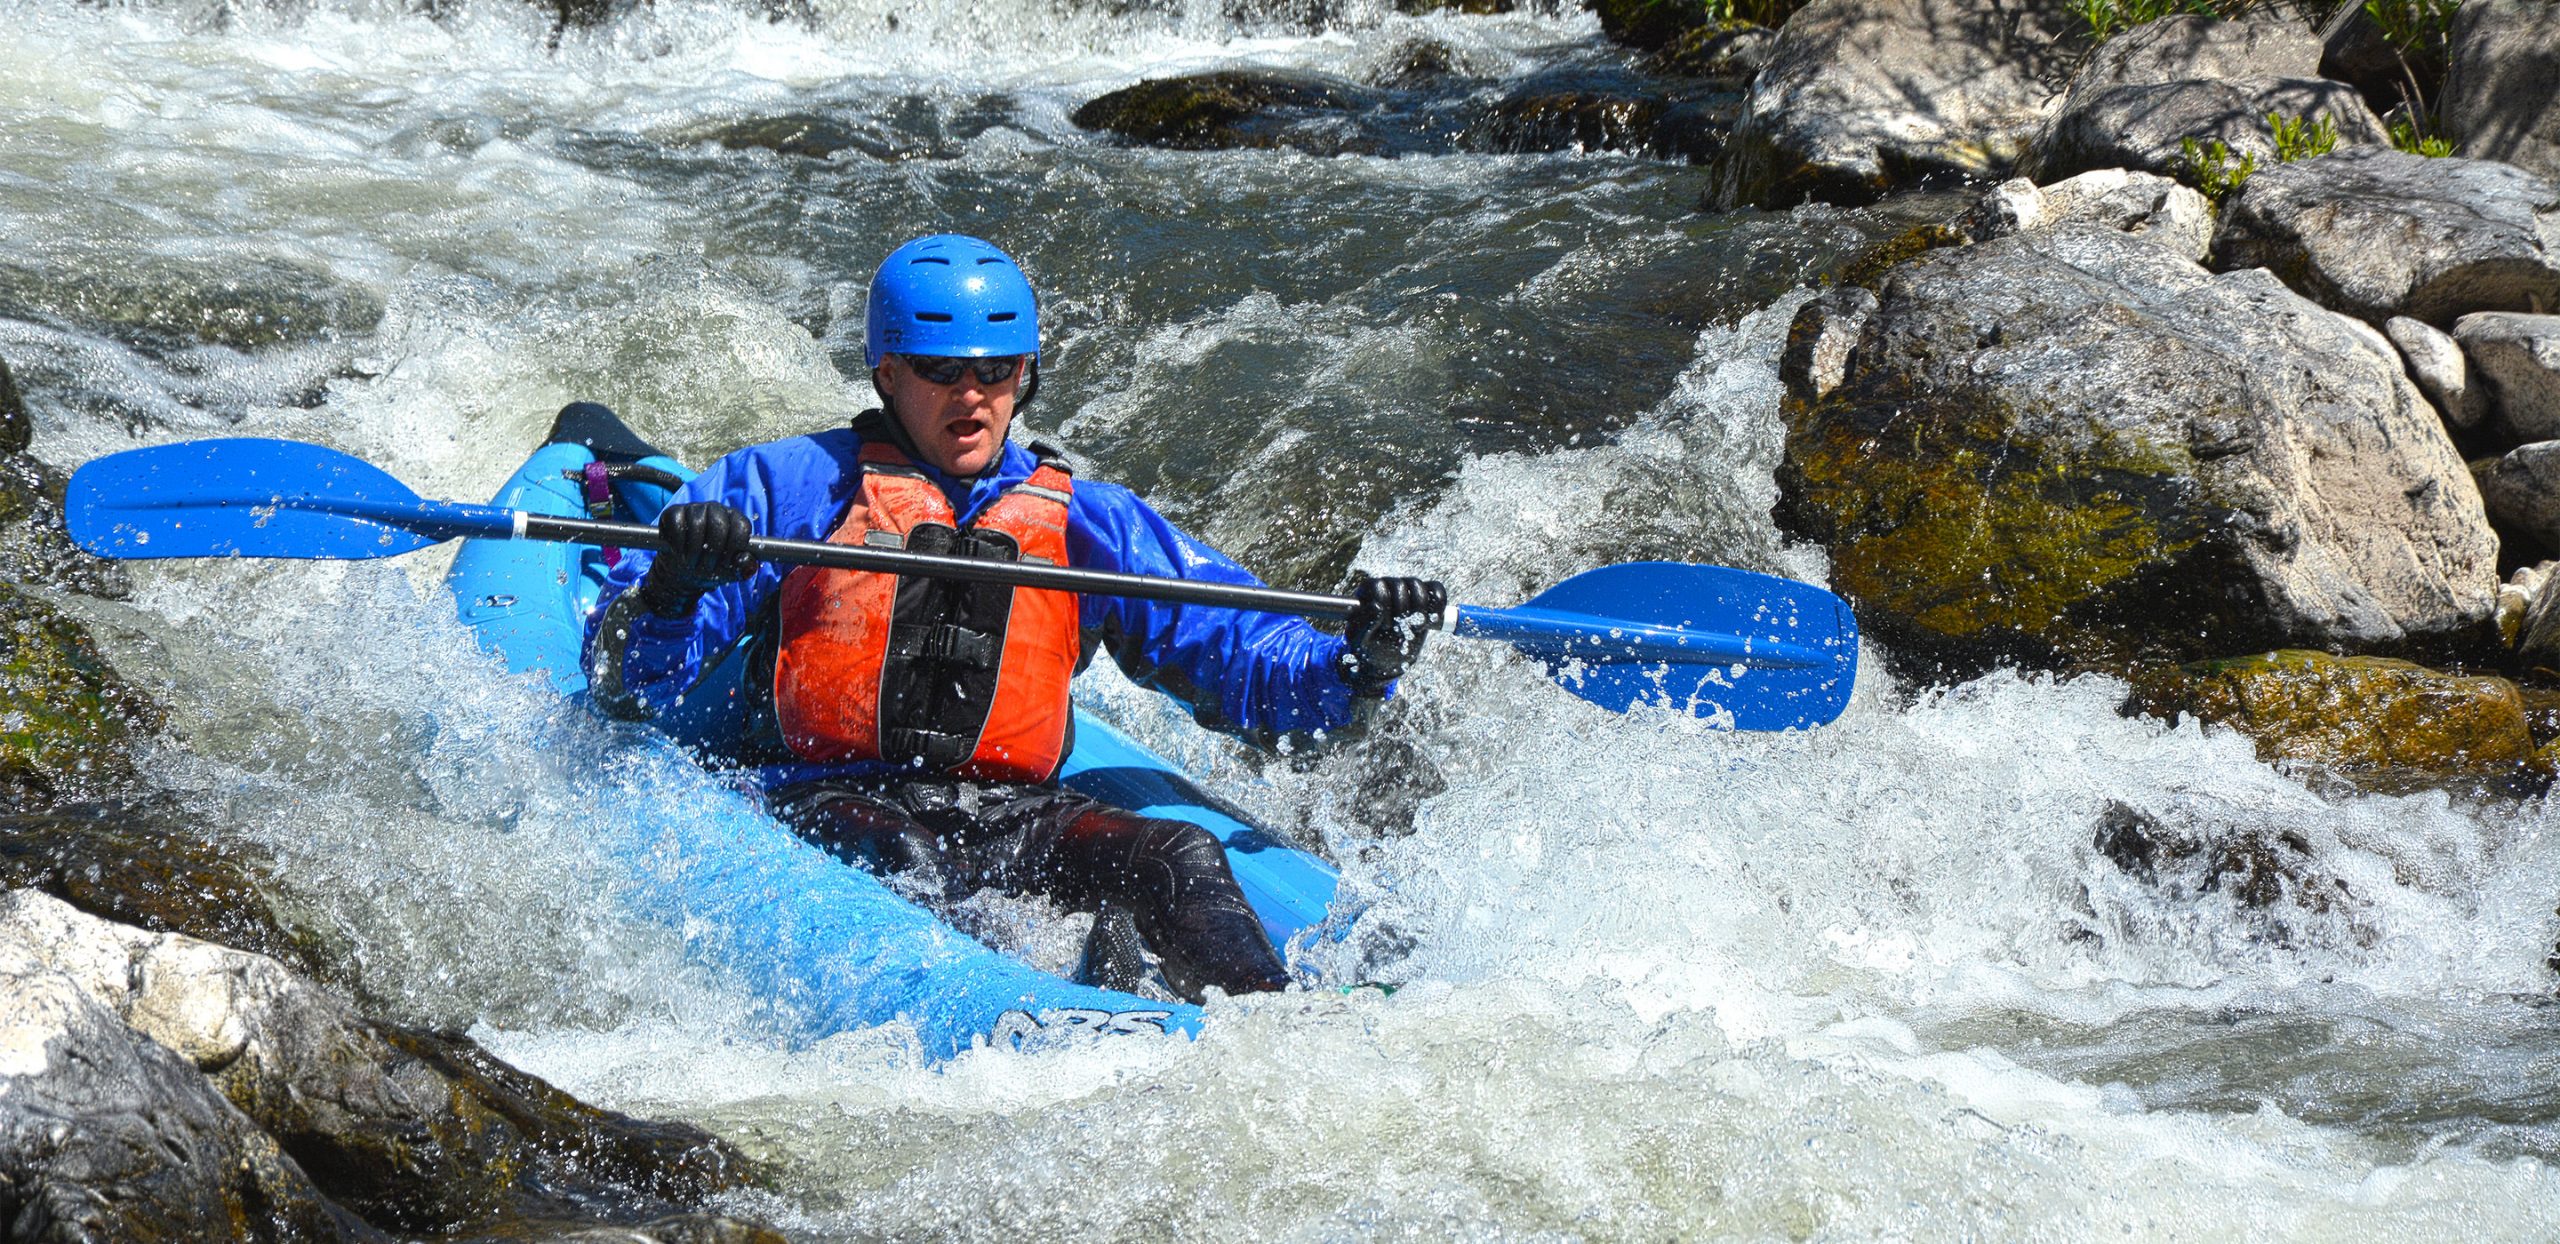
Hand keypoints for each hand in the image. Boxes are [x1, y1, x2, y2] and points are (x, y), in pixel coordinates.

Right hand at [636, 501, 754, 616]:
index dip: (735, 547)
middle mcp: (716, 509)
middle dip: (713, 550)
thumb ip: (742, 567)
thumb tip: (748, 563)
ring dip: (694, 550)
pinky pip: (677, 523)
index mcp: (735, 520)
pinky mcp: (674, 511)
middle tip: (707, 566)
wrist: (683, 571)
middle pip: (719, 524)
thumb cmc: (710, 566)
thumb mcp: (729, 571)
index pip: (741, 526)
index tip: (726, 562)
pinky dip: (678, 543)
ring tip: (692, 562)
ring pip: (696, 524)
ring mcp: (694, 508)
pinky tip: (679, 552)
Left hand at [1339, 573, 1447, 695]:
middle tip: (1399, 630)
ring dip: (1419, 611)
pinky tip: (1432, 620)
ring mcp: (1407, 589)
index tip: (1385, 626)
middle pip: (1401, 585)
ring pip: (1419, 586)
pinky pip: (1436, 590)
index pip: (1379, 587)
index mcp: (1367, 592)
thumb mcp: (1360, 641)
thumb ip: (1364, 625)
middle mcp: (1387, 585)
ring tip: (1413, 627)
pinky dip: (1438, 604)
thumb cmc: (1369, 647)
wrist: (1387, 656)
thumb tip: (1377, 606)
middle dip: (1402, 612)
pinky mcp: (1425, 597)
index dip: (1385, 608)